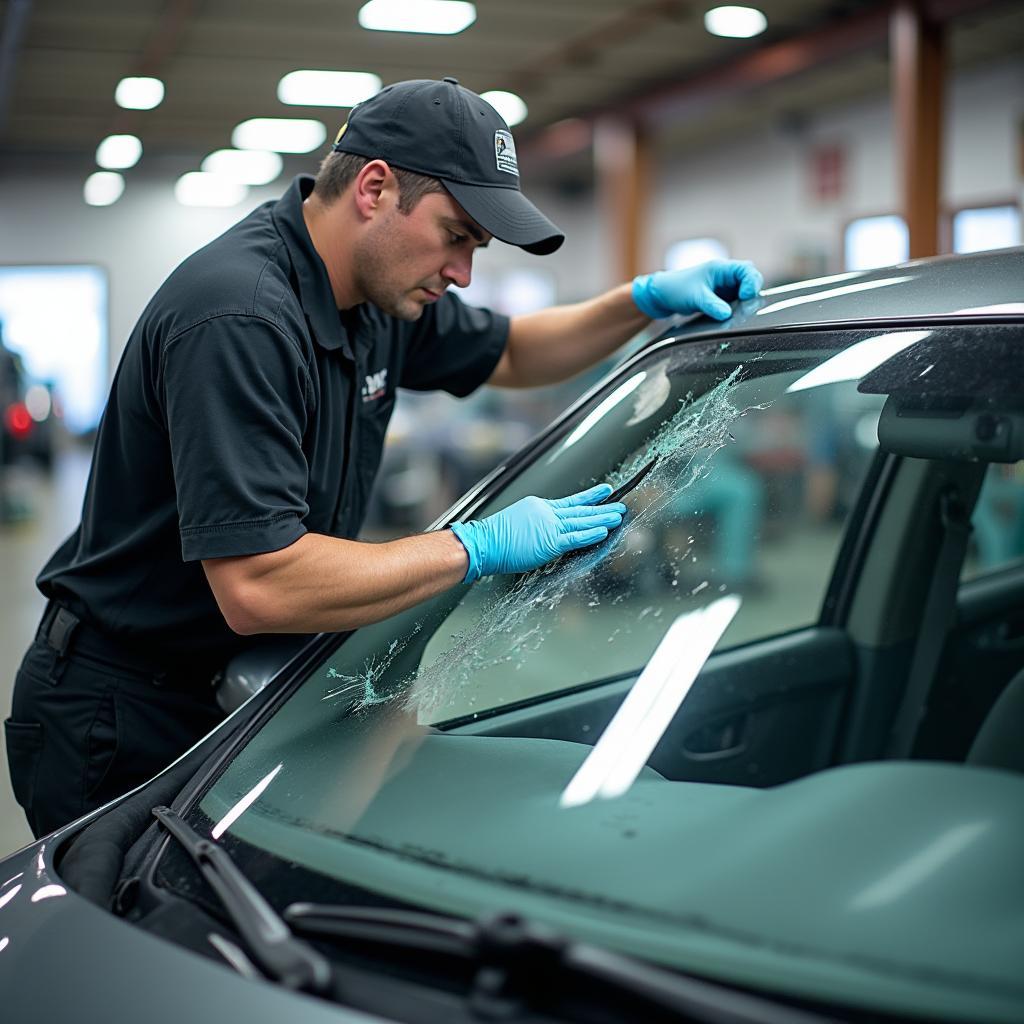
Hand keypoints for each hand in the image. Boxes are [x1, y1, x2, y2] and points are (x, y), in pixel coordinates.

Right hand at [450, 484, 625, 582]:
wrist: (484, 542)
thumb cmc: (494, 537)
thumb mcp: (517, 520)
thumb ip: (534, 523)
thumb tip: (541, 529)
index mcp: (539, 506)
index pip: (570, 502)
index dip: (589, 498)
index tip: (603, 492)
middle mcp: (547, 512)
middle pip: (581, 509)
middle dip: (602, 506)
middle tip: (619, 503)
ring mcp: (550, 526)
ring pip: (582, 521)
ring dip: (603, 518)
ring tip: (618, 515)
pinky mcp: (551, 542)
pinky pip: (576, 537)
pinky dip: (591, 533)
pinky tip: (605, 530)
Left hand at [632, 259, 763, 321]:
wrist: (663, 295)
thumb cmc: (676, 289)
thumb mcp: (695, 297)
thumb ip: (712, 305)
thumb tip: (727, 315)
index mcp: (721, 268)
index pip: (747, 269)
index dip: (751, 282)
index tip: (745, 296)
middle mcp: (725, 275)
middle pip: (750, 279)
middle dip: (751, 292)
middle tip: (745, 306)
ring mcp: (725, 287)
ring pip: (745, 292)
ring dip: (745, 302)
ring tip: (739, 312)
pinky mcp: (722, 298)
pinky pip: (736, 302)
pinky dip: (738, 308)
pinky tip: (733, 315)